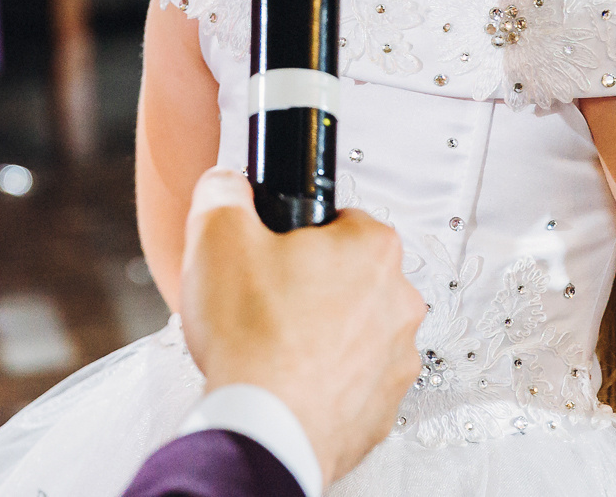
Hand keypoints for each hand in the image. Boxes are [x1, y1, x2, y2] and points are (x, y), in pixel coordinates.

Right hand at [178, 169, 423, 486]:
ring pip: (354, 328)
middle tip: (264, 298)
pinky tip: (284, 378)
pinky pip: (351, 379)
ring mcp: (396, 360)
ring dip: (319, 332)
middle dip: (309, 282)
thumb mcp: (215, 233)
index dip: (297, 232)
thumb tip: (227, 185)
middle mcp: (399, 302)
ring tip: (270, 344)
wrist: (262, 428)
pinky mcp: (382, 409)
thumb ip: (224, 191)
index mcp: (372, 248)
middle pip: (349, 274)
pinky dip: (322, 379)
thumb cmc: (252, 339)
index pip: (340, 218)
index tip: (272, 250)